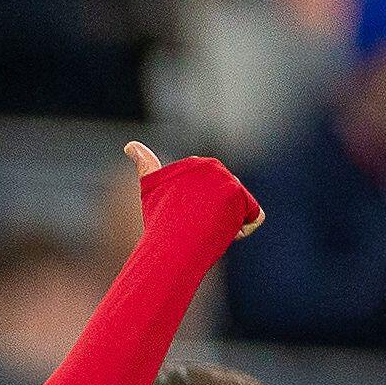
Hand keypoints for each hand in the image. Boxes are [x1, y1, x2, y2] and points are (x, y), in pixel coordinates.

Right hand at [125, 139, 262, 240]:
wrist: (169, 240)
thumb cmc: (158, 221)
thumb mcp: (150, 190)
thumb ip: (146, 165)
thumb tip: (130, 144)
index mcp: (196, 163)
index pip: (207, 192)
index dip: (195, 209)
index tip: (181, 217)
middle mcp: (214, 167)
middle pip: (224, 200)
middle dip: (212, 216)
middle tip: (193, 227)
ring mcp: (229, 180)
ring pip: (237, 210)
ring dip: (224, 225)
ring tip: (205, 229)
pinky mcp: (241, 198)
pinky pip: (255, 217)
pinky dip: (243, 230)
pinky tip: (226, 235)